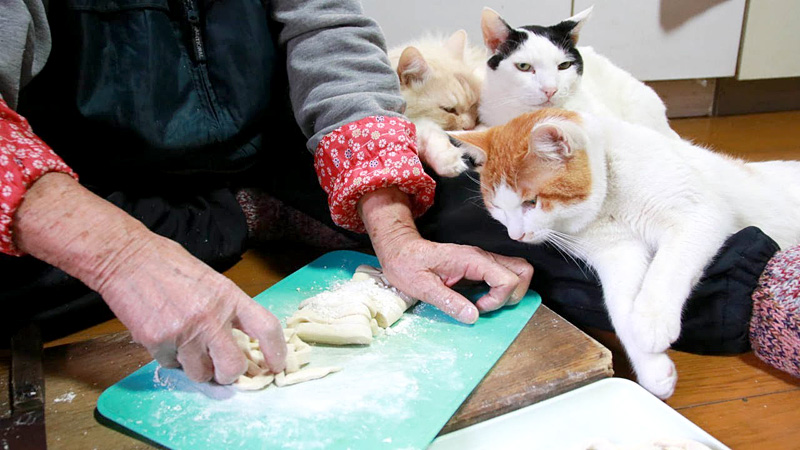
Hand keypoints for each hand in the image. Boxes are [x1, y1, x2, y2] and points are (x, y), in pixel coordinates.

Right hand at [96, 233, 286, 383]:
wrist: (126, 258)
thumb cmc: (168, 264)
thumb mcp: (210, 280)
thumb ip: (226, 308)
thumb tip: (238, 338)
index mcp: (229, 297)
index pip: (265, 327)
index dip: (275, 351)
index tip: (275, 365)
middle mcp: (210, 317)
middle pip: (233, 366)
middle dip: (229, 375)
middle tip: (223, 371)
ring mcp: (183, 331)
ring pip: (200, 373)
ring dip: (197, 368)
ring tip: (188, 348)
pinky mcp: (157, 341)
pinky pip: (171, 365)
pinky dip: (170, 358)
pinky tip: (165, 336)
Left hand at [358, 187, 532, 322]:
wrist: (400, 250)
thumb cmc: (408, 265)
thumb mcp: (422, 287)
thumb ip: (449, 301)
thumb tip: (473, 316)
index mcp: (470, 259)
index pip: (508, 278)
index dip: (499, 299)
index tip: (477, 307)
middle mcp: (481, 256)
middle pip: (523, 270)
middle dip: (513, 294)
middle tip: (487, 306)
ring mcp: (482, 259)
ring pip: (517, 271)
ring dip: (509, 292)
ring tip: (484, 304)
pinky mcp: (478, 265)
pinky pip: (502, 274)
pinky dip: (500, 289)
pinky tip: (479, 298)